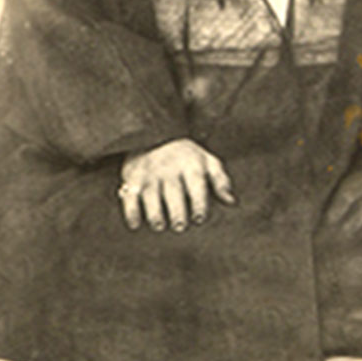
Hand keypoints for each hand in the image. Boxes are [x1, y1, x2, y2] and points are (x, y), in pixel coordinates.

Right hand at [118, 138, 234, 232]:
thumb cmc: (186, 155)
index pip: (196, 184)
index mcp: (191, 164)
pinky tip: (135, 224)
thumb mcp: (207, 161)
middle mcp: (170, 168)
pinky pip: (130, 195)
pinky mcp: (133, 177)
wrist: (155, 134)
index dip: (198, 202)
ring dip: (154, 212)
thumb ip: (220, 180)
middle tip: (180, 226)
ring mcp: (150, 172)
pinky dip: (131, 210)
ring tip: (160, 226)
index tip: (199, 219)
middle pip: (173, 192)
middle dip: (176, 210)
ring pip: (150, 194)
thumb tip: (231, 202)